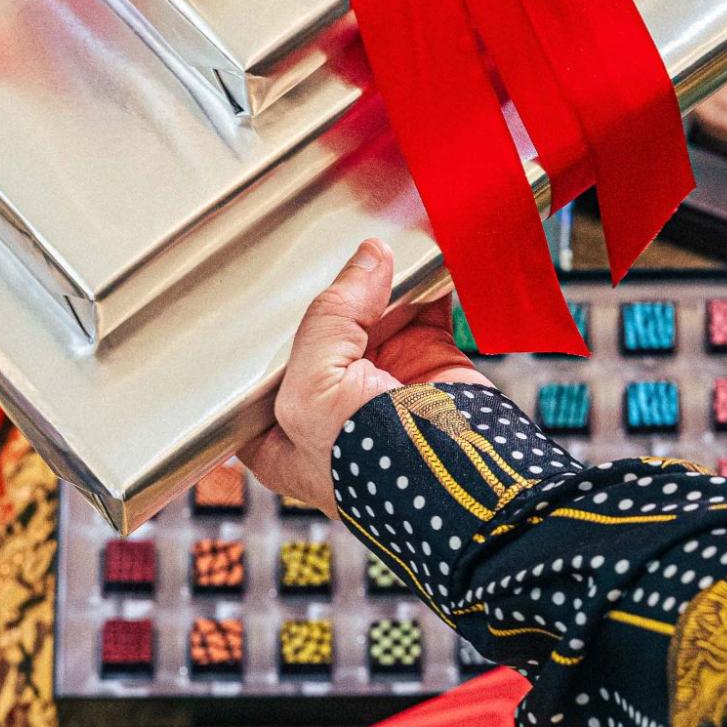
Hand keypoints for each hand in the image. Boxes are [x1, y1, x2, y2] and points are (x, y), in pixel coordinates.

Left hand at [239, 239, 487, 517]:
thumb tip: (369, 258)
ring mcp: (379, 380)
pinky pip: (421, 307)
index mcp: (279, 430)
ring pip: (370, 310)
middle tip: (333, 237)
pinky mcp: (426, 362)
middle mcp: (327, 403)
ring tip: (379, 234)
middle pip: (320, 324)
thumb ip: (328, 318)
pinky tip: (416, 252)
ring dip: (379, 275)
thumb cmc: (373, 472)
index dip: (265, 319)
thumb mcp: (313, 394)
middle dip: (330, 285)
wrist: (465, 492)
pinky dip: (423, 279)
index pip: (260, 361)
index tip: (270, 273)